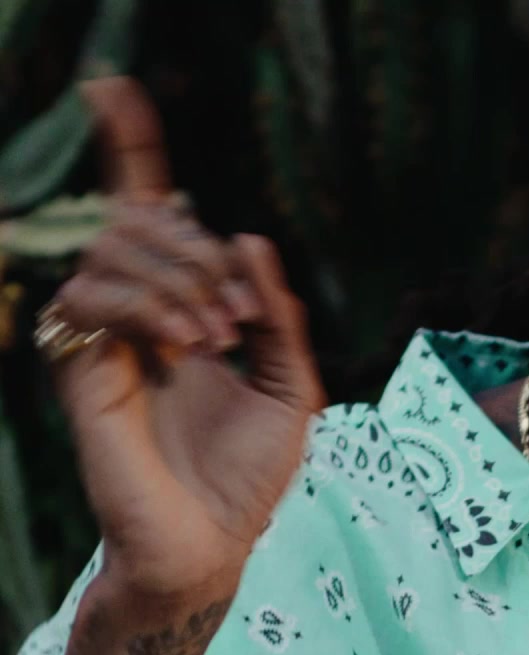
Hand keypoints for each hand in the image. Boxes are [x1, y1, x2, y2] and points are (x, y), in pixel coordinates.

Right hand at [52, 77, 324, 597]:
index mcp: (190, 306)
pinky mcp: (83, 366)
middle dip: (198, 245)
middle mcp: (143, 311)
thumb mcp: (294, 384)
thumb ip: (279, 313)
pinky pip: (92, 296)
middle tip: (240, 313)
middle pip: (141, 217)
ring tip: (220, 337)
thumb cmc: (252, 472)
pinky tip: (189, 346)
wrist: (215, 541)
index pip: (152, 213)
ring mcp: (108, 336)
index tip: (112, 88)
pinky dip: (149, 305)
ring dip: (181, 277)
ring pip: (113, 247)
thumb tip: (247, 236)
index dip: (132, 148)